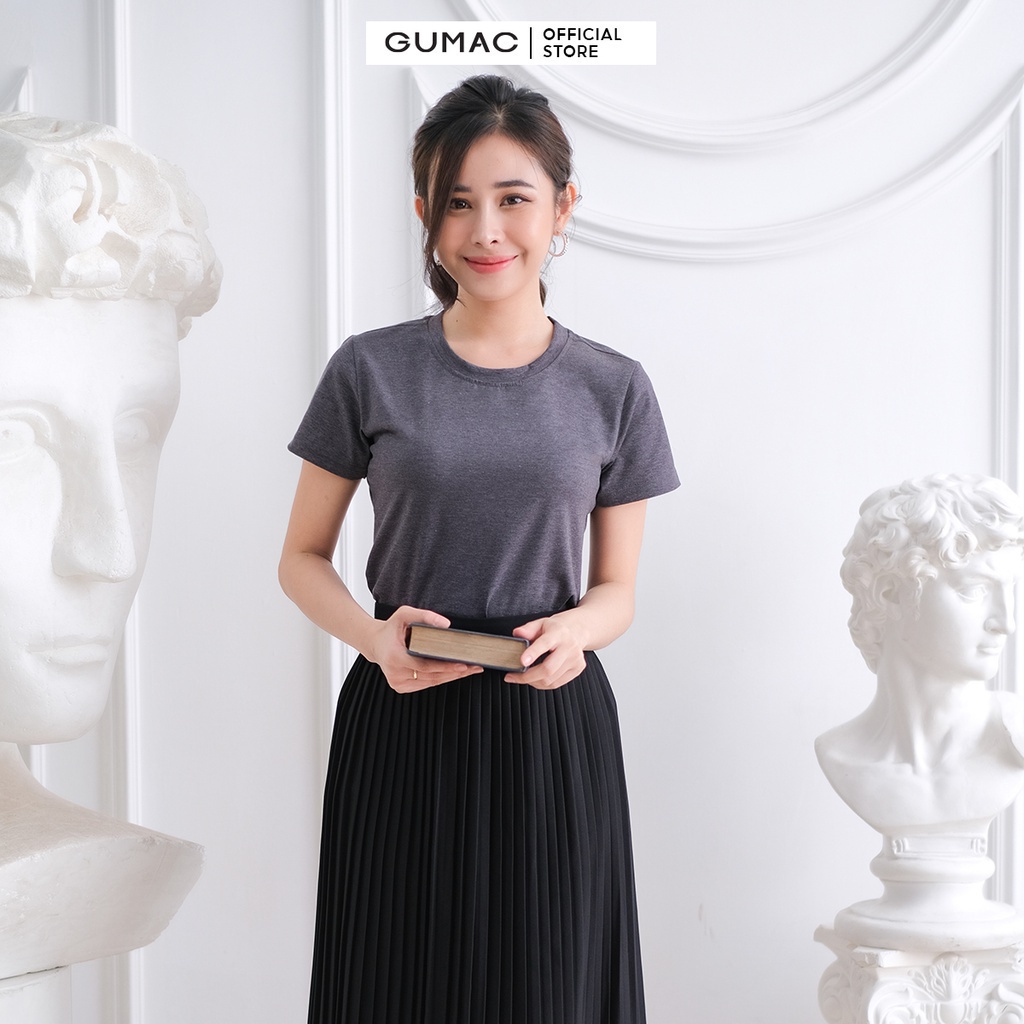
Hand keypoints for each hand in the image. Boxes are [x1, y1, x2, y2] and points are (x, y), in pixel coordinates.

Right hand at [368, 606, 482, 692]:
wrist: (375, 642)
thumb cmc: (391, 629)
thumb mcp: (405, 614)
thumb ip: (425, 616)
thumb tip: (446, 625)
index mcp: (394, 657)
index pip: (425, 666)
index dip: (445, 667)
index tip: (463, 665)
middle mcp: (395, 673)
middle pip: (431, 677)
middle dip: (454, 672)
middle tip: (473, 667)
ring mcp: (397, 683)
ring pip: (430, 683)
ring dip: (450, 677)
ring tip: (469, 670)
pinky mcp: (401, 687)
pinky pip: (425, 684)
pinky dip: (440, 678)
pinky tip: (453, 673)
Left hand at [505, 614, 586, 689]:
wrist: (575, 631)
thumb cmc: (554, 630)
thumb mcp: (539, 624)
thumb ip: (527, 629)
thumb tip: (518, 633)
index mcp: (558, 633)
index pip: (545, 643)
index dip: (533, 653)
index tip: (522, 661)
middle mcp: (569, 646)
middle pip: (548, 668)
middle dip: (527, 676)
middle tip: (513, 676)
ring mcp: (575, 659)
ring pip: (550, 680)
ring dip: (533, 682)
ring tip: (522, 677)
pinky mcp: (577, 669)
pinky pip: (556, 684)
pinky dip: (542, 684)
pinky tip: (535, 679)